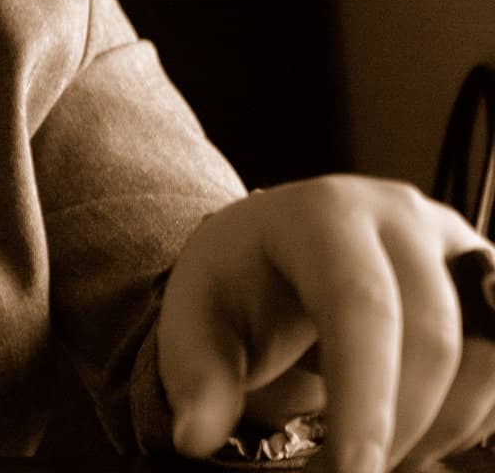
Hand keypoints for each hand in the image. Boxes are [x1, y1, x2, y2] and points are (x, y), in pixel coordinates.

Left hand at [158, 175, 494, 471]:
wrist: (274, 248)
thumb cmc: (236, 281)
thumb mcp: (195, 318)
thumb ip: (197, 376)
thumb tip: (194, 436)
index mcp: (323, 213)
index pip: (360, 306)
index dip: (366, 398)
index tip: (354, 472)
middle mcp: (401, 215)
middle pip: (432, 335)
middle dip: (401, 425)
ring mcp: (454, 243)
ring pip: (485, 352)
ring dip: (444, 426)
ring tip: (380, 458)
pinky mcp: (486, 278)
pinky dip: (472, 413)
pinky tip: (419, 433)